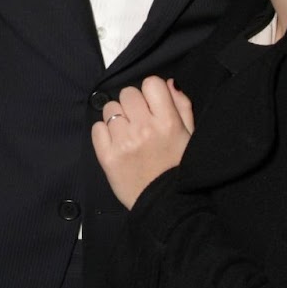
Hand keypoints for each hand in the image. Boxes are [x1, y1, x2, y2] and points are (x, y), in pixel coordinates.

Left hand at [91, 77, 194, 209]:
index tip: (152, 105)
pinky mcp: (108, 156)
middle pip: (127, 93)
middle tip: (138, 121)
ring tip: (127, 134)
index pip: (151, 83)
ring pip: (110, 109)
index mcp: (168, 121)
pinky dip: (104, 133)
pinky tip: (116, 143)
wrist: (165, 204)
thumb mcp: (190, 135)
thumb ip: (181, 106)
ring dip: (117, 118)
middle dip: (132, 104)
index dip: (150, 92)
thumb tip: (168, 83)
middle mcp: (145, 128)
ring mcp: (124, 142)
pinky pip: (97, 128)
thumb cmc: (179, 168)